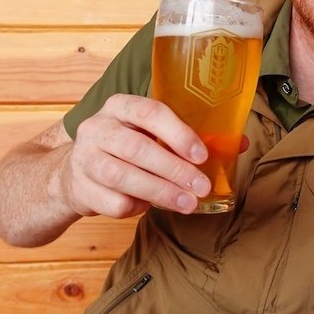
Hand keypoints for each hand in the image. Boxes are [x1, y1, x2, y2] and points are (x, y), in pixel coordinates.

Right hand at [62, 94, 212, 217]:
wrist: (75, 173)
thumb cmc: (125, 149)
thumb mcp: (150, 133)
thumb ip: (189, 137)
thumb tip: (238, 144)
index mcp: (120, 106)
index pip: (150, 112)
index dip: (178, 134)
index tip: (202, 155)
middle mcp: (98, 127)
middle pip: (137, 148)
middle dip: (174, 170)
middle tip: (201, 186)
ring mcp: (85, 158)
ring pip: (123, 177)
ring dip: (161, 192)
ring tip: (188, 203)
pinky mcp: (80, 188)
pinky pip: (114, 202)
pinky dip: (136, 207)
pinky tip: (149, 206)